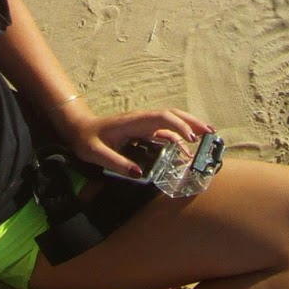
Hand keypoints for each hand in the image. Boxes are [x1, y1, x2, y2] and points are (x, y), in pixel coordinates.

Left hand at [55, 106, 215, 178]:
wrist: (78, 129)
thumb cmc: (87, 140)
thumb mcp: (97, 154)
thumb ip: (117, 163)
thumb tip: (140, 174)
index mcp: (133, 122)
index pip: (161, 119)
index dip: (178, 126)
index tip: (191, 139)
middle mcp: (141, 120)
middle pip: (172, 115)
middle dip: (192, 121)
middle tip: (210, 132)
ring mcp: (143, 125)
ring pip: (170, 122)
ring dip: (188, 127)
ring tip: (205, 137)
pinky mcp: (142, 132)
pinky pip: (164, 132)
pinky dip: (178, 137)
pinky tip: (186, 148)